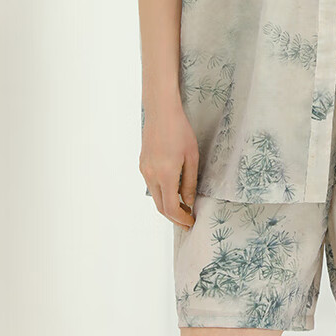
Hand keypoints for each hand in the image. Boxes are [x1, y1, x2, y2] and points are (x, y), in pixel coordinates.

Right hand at [139, 102, 198, 228]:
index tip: (191, 222)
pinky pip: (151, 185)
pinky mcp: (143, 164)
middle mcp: (151, 175)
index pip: (171, 208)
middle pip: (161, 206)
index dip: (181, 218)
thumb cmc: (180, 131)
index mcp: (165, 175)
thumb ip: (190, 182)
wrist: (161, 112)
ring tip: (183, 206)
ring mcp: (145, 170)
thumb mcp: (192, 157)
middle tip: (187, 221)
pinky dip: (162, 193)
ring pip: (155, 196)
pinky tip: (172, 190)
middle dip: (174, 217)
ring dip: (167, 205)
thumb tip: (189, 202)